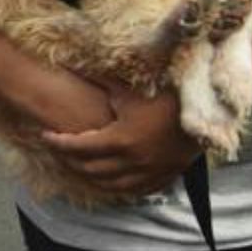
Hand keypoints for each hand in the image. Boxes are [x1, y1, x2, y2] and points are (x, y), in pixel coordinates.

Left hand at [40, 81, 201, 198]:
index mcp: (121, 140)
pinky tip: (107, 180)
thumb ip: (95, 76)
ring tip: (76, 165)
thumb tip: (66, 60)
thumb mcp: (127, 86)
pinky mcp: (164, 177)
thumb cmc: (163, 95)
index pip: (79, 148)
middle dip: (69, 161)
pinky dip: (116, 187)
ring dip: (89, 177)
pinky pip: (134, 191)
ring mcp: (150, 173)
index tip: (45, 135)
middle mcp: (133, 162)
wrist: (206, 111)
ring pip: (110, 185)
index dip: (58, 143)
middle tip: (57, 150)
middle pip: (90, 170)